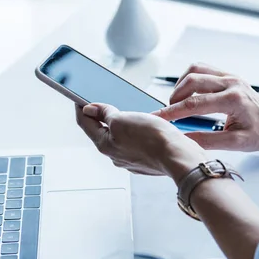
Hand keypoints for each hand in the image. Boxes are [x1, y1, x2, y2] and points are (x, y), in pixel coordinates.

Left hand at [75, 104, 207, 182]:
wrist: (178, 157)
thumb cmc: (153, 139)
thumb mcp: (122, 119)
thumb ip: (105, 114)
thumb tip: (91, 110)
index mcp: (105, 144)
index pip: (85, 123)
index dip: (81, 107)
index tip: (80, 97)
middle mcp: (115, 155)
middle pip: (102, 131)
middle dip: (104, 116)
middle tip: (109, 103)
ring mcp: (131, 160)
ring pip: (121, 138)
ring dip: (124, 125)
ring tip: (134, 114)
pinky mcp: (146, 161)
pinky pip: (137, 144)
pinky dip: (138, 134)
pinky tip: (148, 128)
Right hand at [153, 63, 258, 150]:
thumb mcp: (237, 143)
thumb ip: (209, 141)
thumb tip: (184, 141)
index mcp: (233, 100)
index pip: (195, 103)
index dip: (173, 112)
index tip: (158, 118)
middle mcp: (231, 83)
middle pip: (192, 81)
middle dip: (174, 97)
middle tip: (168, 114)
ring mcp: (229, 76)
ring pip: (195, 70)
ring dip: (181, 86)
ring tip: (176, 104)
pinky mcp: (228, 75)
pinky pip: (202, 69)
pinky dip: (189, 79)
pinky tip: (186, 94)